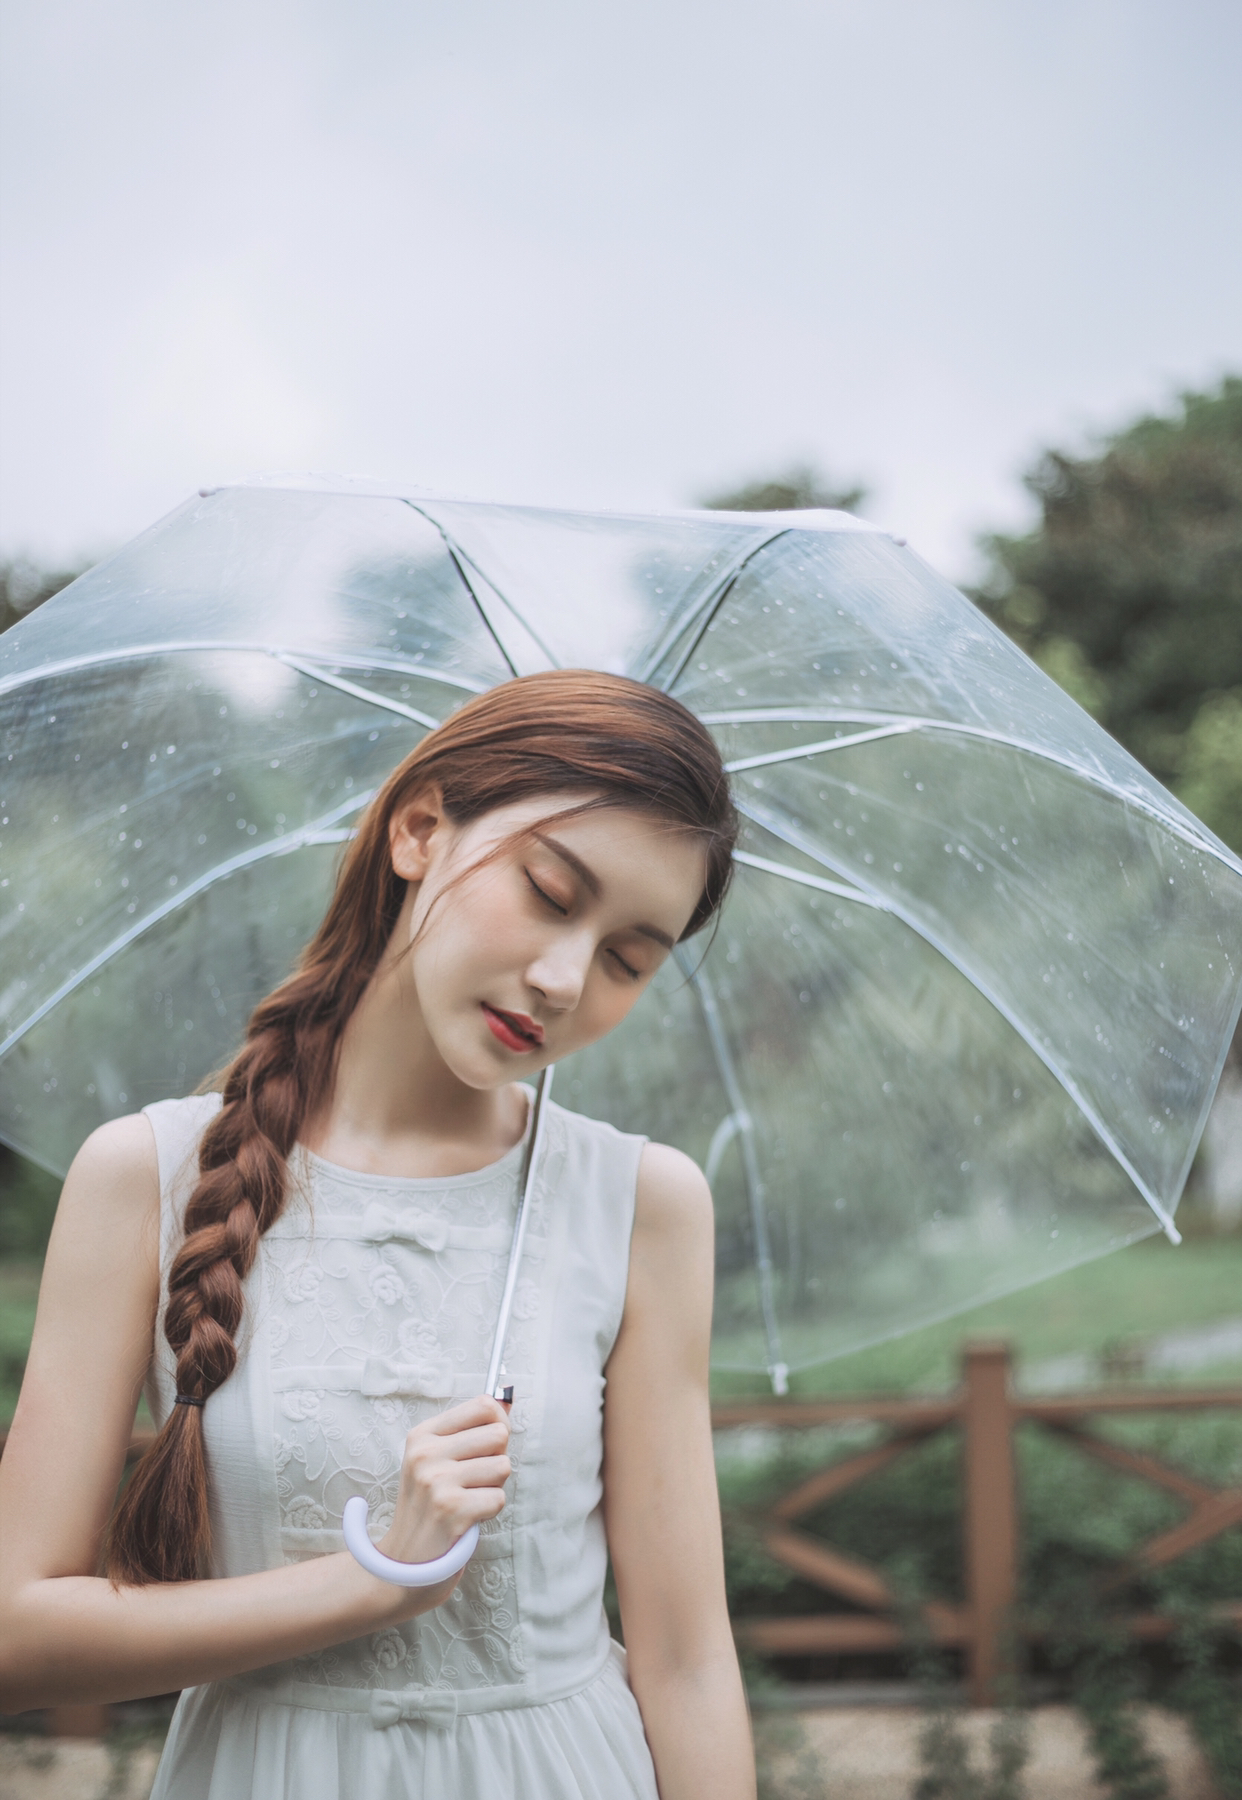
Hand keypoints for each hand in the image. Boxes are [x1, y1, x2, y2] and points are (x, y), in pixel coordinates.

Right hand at [376, 1396, 511, 1572]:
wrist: (405, 1559)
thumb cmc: (428, 1504)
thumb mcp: (437, 1458)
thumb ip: (471, 1429)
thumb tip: (506, 1399)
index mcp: (423, 1434)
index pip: (483, 1405)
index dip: (499, 1423)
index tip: (490, 1443)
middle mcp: (426, 1453)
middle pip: (498, 1434)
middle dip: (496, 1458)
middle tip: (474, 1479)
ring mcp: (437, 1481)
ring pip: (503, 1466)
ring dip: (493, 1486)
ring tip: (469, 1497)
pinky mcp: (451, 1510)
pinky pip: (499, 1498)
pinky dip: (489, 1510)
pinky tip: (468, 1516)